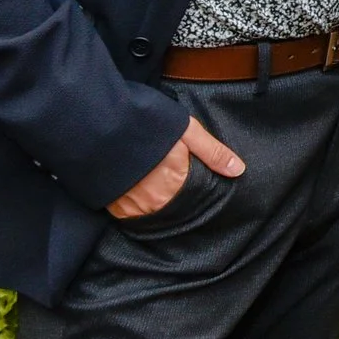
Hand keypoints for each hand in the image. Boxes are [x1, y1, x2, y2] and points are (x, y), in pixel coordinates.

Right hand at [108, 116, 242, 218]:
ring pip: (151, 211)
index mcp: (176, 185)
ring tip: (153, 183)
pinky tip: (137, 189)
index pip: (193, 201)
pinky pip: (129, 214)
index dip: (194, 192)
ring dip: (156, 202)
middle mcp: (154, 202)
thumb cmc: (148, 124)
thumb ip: (213, 153)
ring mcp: (131, 206)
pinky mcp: (111, 206)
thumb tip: (238, 170)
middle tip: (168, 179)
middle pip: (172, 207)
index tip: (191, 184)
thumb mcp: (187, 131)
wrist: (100, 124)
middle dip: (175, 197)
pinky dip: (136, 205)